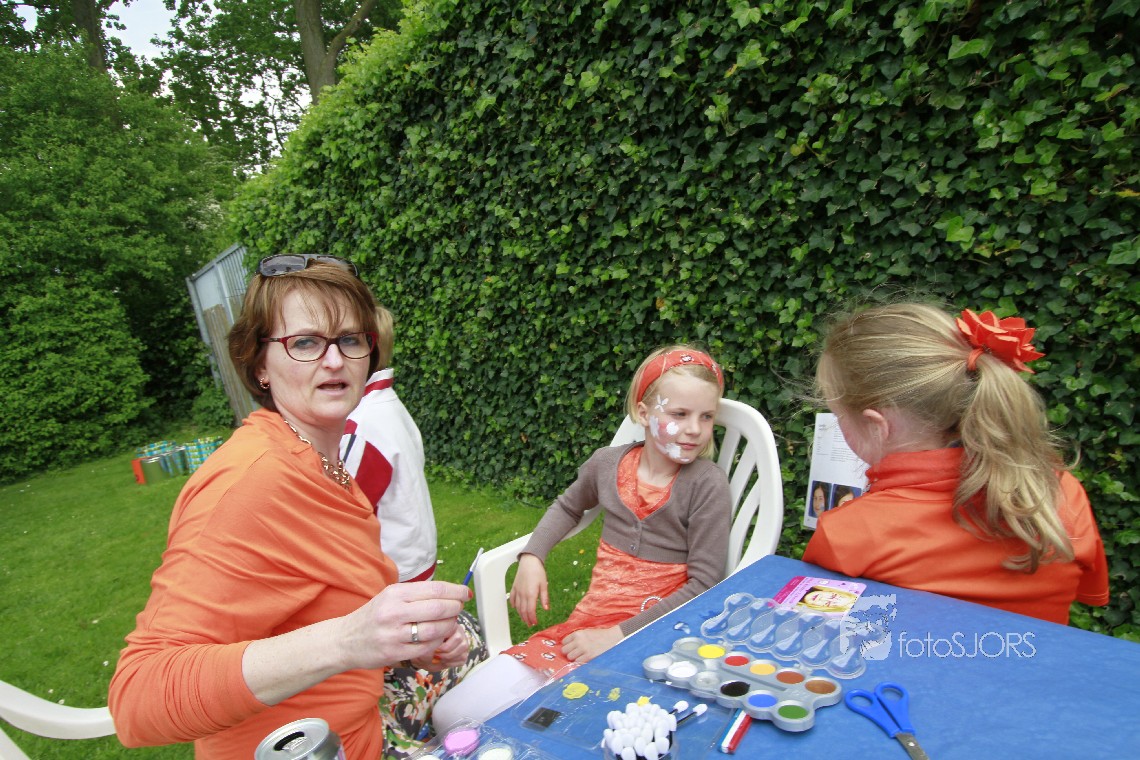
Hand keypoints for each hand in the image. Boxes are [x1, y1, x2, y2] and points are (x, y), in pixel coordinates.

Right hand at [340, 580, 470, 669]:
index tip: (465, 593)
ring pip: (435, 630)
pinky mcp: (395, 653)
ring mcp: (394, 634)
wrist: (345, 640)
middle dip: (455, 608)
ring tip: (450, 623)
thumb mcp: (390, 597)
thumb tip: (450, 593)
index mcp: (395, 593)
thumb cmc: (374, 616)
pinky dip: (437, 642)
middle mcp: (394, 612)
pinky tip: (437, 638)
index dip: (456, 592)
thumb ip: (417, 594)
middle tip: (459, 608)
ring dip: (449, 626)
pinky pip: (426, 648)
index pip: (435, 590)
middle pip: (438, 608)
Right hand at [509, 554, 548, 626]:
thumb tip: (546, 609)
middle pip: (523, 611)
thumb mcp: (544, 585)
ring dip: (521, 614)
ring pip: (517, 607)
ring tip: (525, 619)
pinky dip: (514, 605)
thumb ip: (544, 598)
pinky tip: (516, 608)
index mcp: (531, 594)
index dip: (532, 619)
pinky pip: (512, 599)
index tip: (535, 623)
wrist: (529, 561)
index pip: (530, 611)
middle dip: (526, 619)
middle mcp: (522, 594)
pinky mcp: (514, 587)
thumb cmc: (538, 572)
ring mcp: (517, 591)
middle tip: (530, 624)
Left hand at [561, 626, 622, 662]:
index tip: (572, 647)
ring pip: (570, 657)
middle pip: (564, 650)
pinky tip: (585, 659)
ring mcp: (583, 649)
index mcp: (578, 634)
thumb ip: (577, 638)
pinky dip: (580, 662)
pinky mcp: (589, 657)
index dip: (568, 645)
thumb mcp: (586, 633)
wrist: (612, 638)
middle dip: (569, 652)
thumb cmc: (599, 636)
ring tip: (581, 656)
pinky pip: (577, 662)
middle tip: (575, 653)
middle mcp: (578, 641)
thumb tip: (567, 645)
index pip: (564, 642)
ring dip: (574, 658)